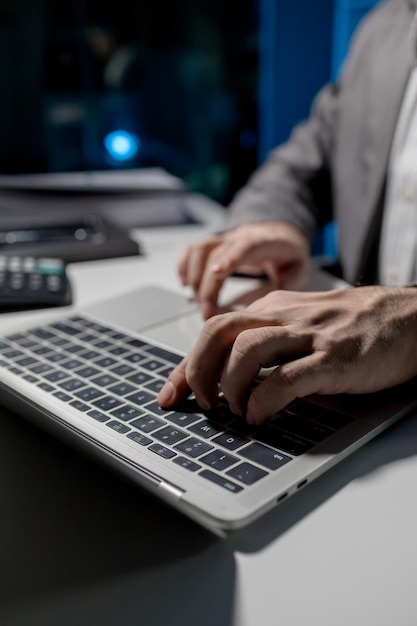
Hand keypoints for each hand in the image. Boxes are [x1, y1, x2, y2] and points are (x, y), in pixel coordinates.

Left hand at [158, 286, 416, 424]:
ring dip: (229, 386)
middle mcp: (284, 317)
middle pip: (219, 332)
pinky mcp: (333, 359)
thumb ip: (267, 340)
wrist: (408, 319)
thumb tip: (227, 373)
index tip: (169, 394)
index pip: (214, 329)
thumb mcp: (301, 323)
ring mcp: (309, 336)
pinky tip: (259, 414)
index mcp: (273, 308)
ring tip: (232, 410)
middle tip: (201, 403)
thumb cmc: (353, 326)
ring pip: (247, 351)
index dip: (184, 365)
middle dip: (198, 371)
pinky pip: (287, 378)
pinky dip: (264, 400)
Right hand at [177, 221, 309, 318]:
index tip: (216, 273)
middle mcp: (239, 237)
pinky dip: (184, 266)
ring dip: (193, 278)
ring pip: (199, 249)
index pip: (243, 246)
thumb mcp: (300, 268)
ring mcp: (224, 240)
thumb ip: (289, 283)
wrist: (280, 234)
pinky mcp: (214, 245)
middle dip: (207, 286)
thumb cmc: (288, 254)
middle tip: (207, 313)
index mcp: (263, 241)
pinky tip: (185, 284)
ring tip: (199, 303)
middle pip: (214, 255)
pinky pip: (192, 250)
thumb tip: (271, 302)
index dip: (228, 258)